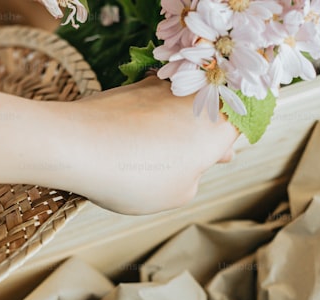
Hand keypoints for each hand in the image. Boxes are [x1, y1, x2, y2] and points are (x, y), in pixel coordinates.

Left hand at [45, 76, 239, 214]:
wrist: (77, 145)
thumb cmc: (136, 176)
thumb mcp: (178, 194)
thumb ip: (194, 179)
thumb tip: (188, 166)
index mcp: (217, 126)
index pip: (242, 122)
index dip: (233, 139)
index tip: (223, 156)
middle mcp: (194, 98)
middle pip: (211, 110)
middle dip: (206, 134)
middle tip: (199, 160)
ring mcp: (162, 88)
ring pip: (181, 104)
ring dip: (178, 126)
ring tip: (163, 157)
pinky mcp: (133, 85)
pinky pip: (153, 102)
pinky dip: (151, 119)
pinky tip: (135, 143)